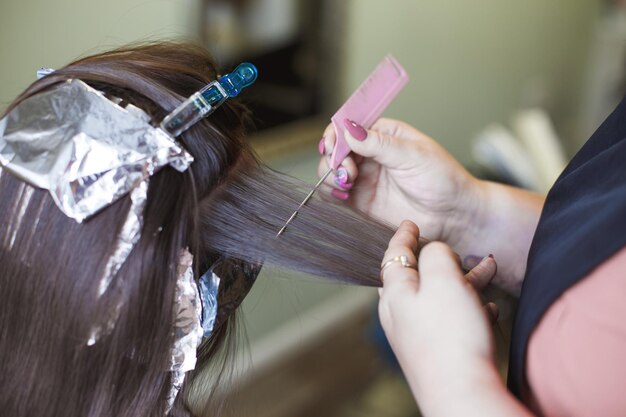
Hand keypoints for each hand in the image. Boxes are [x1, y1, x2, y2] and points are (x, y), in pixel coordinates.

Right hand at [318, 118, 479, 241]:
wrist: (454, 215)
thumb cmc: (443, 180)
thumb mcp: (413, 155)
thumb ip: (379, 144)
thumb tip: (350, 129)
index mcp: (385, 135)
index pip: (351, 126)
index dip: (337, 133)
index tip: (333, 144)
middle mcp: (371, 155)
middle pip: (337, 149)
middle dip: (334, 157)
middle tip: (345, 169)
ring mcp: (365, 178)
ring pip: (333, 171)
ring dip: (331, 174)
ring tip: (347, 182)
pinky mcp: (362, 202)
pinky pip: (337, 194)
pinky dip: (332, 193)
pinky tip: (343, 195)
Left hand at [378, 221, 497, 400]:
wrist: (462, 394)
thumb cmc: (450, 337)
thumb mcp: (443, 280)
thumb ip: (435, 255)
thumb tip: (434, 250)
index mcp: (395, 293)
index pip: (394, 255)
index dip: (404, 235)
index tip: (411, 223)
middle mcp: (400, 314)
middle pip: (421, 276)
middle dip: (446, 261)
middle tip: (466, 251)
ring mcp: (417, 334)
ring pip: (440, 297)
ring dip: (465, 283)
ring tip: (490, 273)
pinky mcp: (435, 351)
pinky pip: (450, 320)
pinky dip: (467, 308)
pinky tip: (487, 310)